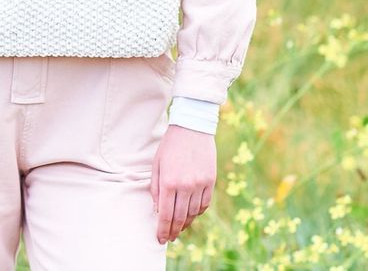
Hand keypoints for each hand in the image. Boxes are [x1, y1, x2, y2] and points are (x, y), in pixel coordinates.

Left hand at [150, 125, 214, 243]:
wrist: (192, 128)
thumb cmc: (170, 146)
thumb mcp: (157, 165)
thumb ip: (156, 188)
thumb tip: (158, 210)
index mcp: (169, 182)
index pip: (165, 214)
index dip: (162, 229)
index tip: (160, 238)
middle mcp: (186, 186)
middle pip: (180, 218)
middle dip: (173, 231)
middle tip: (169, 238)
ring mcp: (200, 185)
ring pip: (193, 213)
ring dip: (185, 224)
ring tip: (179, 228)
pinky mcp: (211, 182)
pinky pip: (204, 204)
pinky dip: (197, 212)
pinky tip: (191, 215)